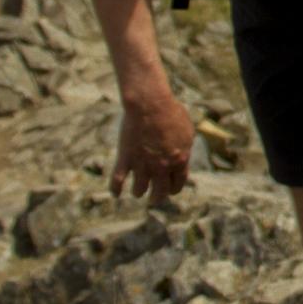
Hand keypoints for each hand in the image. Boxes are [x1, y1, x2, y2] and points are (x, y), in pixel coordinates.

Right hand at [112, 87, 195, 201]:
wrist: (150, 104)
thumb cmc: (171, 113)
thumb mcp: (187, 131)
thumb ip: (185, 148)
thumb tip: (184, 159)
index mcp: (179, 161)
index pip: (177, 185)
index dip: (173, 189)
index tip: (169, 190)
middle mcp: (161, 167)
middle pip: (159, 192)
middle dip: (156, 198)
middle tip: (153, 200)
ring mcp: (142, 164)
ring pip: (139, 189)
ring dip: (139, 192)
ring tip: (137, 192)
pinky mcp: (125, 159)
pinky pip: (117, 181)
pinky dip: (115, 189)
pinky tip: (116, 194)